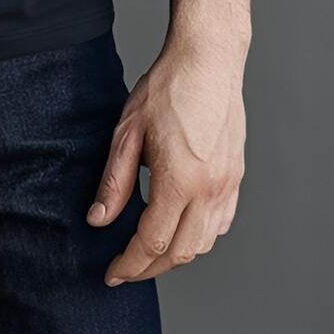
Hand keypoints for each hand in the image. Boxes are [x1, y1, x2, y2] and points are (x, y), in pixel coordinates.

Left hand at [85, 30, 246, 284]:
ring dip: (175, 255)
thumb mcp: (128, 131)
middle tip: (124, 268)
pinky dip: (198, 237)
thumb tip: (98, 221)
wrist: (209, 60)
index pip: (152, 242)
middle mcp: (209, 190)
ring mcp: (227, 185)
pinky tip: (179, 230)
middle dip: (150, 268)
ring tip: (147, 251)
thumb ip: (114, 182)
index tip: (111, 274)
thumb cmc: (167, 88)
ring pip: (203, 243)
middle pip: (180, 252)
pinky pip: (220, 224)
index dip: (129, 264)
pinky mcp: (235, 177)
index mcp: (180, 181)